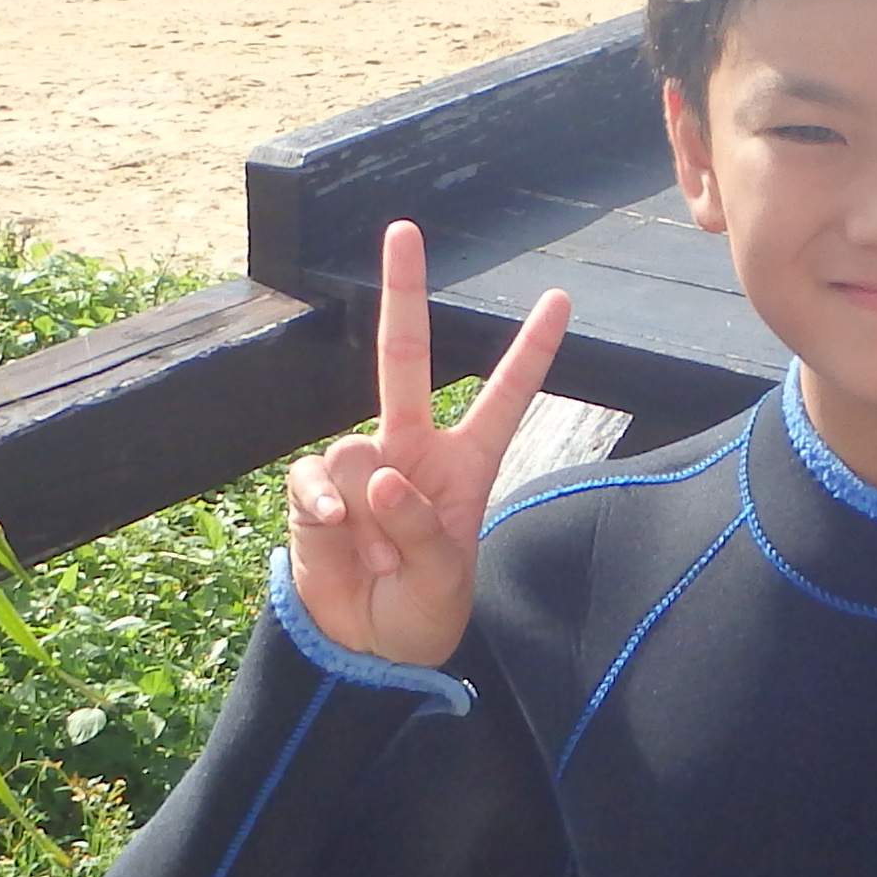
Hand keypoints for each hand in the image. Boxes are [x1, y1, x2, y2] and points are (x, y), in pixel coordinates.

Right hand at [286, 221, 571, 672]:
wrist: (363, 647)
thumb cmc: (422, 608)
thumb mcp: (444, 578)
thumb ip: (421, 526)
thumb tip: (380, 475)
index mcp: (465, 465)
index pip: (504, 397)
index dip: (531, 350)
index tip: (561, 298)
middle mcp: (412, 451)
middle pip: (407, 357)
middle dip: (404, 292)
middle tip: (404, 229)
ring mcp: (362, 466)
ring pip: (356, 451)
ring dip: (366, 513)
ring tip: (376, 557)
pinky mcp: (316, 492)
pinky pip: (316, 479)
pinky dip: (324, 506)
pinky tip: (334, 532)